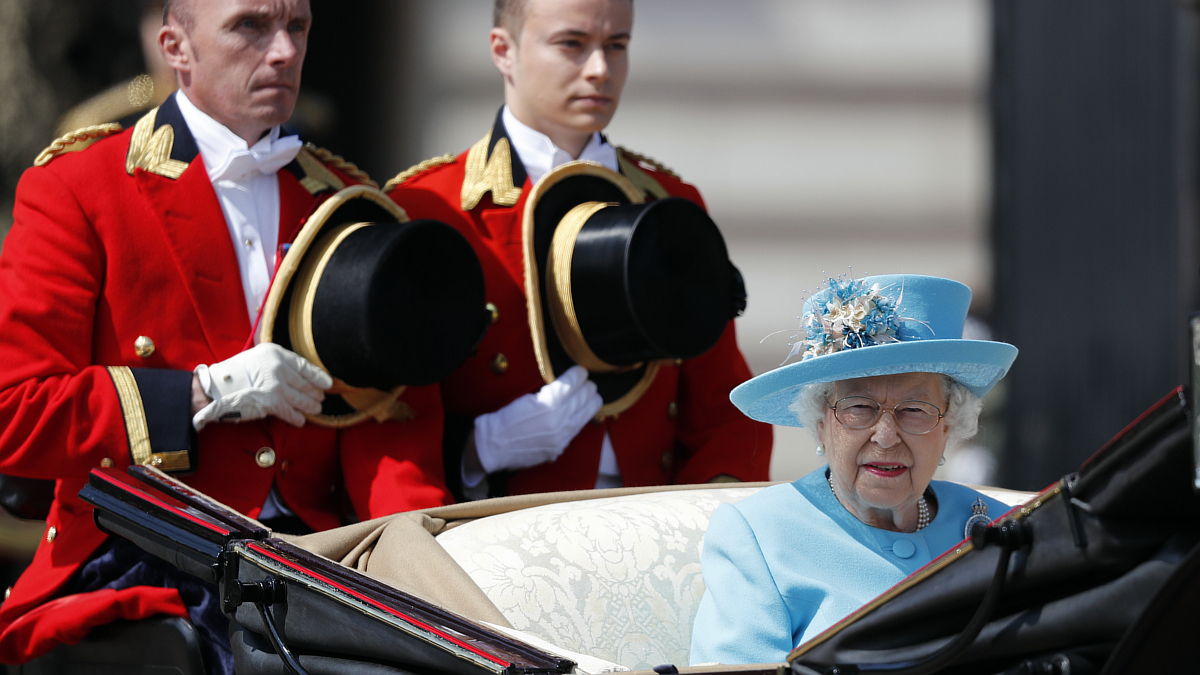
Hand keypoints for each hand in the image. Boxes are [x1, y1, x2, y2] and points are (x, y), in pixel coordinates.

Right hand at [192, 343, 332, 430]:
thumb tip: (296, 375)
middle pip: (305, 383)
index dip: (318, 375)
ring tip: (316, 409)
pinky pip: (290, 412)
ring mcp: (276, 385)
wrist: (214, 388)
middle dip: (315, 392)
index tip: (327, 382)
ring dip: (310, 406)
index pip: (303, 365)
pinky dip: (297, 418)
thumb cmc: (234, 375)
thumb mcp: (256, 358)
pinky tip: (301, 420)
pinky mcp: (272, 403)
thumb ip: (276, 364)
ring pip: (301, 399)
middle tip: (321, 398)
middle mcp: (278, 367)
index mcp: (275, 353)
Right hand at [472, 365, 602, 473]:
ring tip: (593, 397)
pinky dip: (579, 420)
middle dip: (588, 388)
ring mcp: (561, 437)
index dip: (578, 374)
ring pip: (585, 415)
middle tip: (589, 383)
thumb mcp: (527, 398)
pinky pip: (575, 431)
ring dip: (590, 403)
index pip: (572, 383)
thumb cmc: (506, 418)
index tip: (581, 371)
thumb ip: (549, 393)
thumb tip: (568, 386)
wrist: (495, 445)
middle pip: (583, 398)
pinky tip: (580, 415)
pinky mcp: (559, 448)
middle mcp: (559, 420)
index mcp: (549, 403)